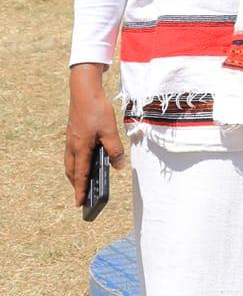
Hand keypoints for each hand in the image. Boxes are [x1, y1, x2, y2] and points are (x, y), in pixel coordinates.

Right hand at [65, 65, 126, 207]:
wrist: (84, 92)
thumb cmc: (97, 111)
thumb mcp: (110, 131)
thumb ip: (115, 150)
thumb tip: (118, 166)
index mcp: (81, 148)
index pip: (80, 175)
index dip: (80, 190)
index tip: (80, 204)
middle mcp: (73, 146)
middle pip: (72, 171)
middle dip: (76, 184)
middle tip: (82, 195)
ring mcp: (71, 140)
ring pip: (71, 162)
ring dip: (76, 173)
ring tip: (84, 181)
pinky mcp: (73, 133)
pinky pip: (73, 153)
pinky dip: (77, 162)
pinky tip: (86, 160)